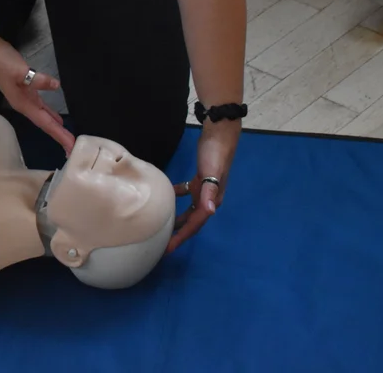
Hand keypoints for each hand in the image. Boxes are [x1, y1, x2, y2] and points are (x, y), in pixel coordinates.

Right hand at [0, 39, 74, 153]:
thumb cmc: (0, 61)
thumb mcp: (20, 70)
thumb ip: (38, 80)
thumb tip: (56, 86)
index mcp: (23, 103)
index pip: (45, 123)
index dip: (59, 135)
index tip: (71, 148)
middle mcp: (24, 104)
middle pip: (45, 123)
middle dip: (58, 135)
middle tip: (73, 149)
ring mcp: (24, 96)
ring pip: (43, 115)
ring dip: (55, 126)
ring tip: (67, 136)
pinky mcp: (26, 87)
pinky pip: (41, 105)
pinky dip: (50, 112)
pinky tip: (56, 116)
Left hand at [166, 120, 239, 252]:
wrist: (220, 133)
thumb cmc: (216, 153)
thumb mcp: (212, 173)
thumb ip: (210, 192)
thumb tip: (209, 212)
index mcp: (211, 200)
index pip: (194, 224)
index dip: (181, 237)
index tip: (168, 250)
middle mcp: (208, 198)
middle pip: (191, 221)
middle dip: (178, 234)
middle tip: (162, 245)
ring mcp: (204, 188)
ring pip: (189, 209)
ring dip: (177, 218)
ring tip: (163, 227)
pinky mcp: (199, 178)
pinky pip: (186, 191)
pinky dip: (177, 195)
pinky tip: (166, 195)